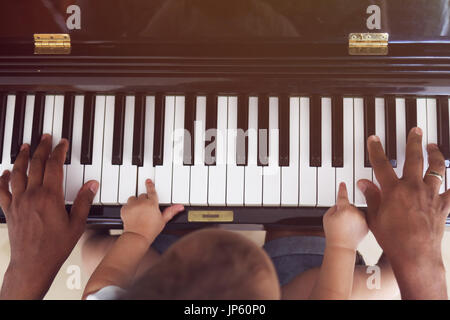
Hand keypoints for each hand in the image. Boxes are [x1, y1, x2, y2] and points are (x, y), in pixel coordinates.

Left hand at [0, 135, 98, 298]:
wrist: (33, 264)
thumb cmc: (55, 246)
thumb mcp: (76, 224)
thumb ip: (83, 201)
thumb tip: (91, 184)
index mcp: (50, 197)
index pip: (54, 166)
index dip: (58, 151)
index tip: (61, 143)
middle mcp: (32, 195)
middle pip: (35, 164)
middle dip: (41, 148)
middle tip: (45, 137)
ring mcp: (18, 202)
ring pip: (17, 172)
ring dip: (22, 157)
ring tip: (25, 146)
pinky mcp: (9, 210)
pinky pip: (2, 190)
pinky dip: (2, 179)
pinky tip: (4, 172)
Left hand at [120, 179, 183, 242]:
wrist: (137, 237)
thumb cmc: (150, 230)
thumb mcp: (163, 220)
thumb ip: (171, 211)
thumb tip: (180, 207)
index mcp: (152, 203)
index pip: (151, 191)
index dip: (150, 185)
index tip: (148, 181)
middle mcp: (142, 202)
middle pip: (143, 196)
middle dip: (144, 201)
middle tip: (146, 209)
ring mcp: (132, 205)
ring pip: (133, 198)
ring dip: (135, 202)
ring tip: (138, 211)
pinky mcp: (125, 209)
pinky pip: (126, 205)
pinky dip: (129, 208)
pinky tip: (132, 214)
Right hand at [323, 183, 367, 250]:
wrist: (342, 246)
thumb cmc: (333, 233)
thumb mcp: (327, 217)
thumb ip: (334, 207)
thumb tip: (341, 204)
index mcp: (345, 209)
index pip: (343, 195)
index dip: (342, 189)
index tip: (343, 184)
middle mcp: (356, 212)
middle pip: (350, 205)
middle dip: (345, 210)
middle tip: (339, 221)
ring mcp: (363, 219)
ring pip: (357, 212)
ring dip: (352, 216)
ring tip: (346, 226)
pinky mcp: (367, 225)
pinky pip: (362, 218)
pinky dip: (358, 221)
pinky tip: (352, 229)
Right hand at [357, 128, 448, 298]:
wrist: (415, 255)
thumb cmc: (393, 239)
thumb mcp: (375, 217)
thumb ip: (371, 197)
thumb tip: (364, 184)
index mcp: (393, 190)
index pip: (381, 164)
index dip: (376, 149)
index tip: (374, 139)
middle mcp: (413, 188)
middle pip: (414, 158)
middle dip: (414, 142)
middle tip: (415, 130)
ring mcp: (430, 196)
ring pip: (437, 169)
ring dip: (436, 155)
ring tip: (434, 146)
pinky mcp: (443, 207)